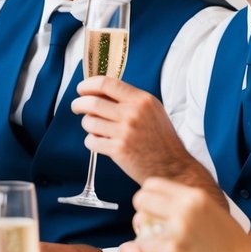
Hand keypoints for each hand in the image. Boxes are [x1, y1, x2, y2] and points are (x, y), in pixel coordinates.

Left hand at [72, 77, 214, 186]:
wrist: (173, 168)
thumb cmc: (162, 140)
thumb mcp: (153, 111)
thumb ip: (130, 100)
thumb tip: (102, 92)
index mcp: (142, 100)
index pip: (107, 83)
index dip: (88, 85)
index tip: (82, 89)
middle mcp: (133, 113)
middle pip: (92, 102)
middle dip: (79, 104)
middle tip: (77, 107)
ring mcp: (125, 132)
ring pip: (89, 122)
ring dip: (87, 124)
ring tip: (94, 128)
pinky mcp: (118, 150)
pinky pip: (91, 141)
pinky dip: (91, 141)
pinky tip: (99, 142)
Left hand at [133, 177, 247, 251]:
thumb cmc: (227, 243)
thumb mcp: (210, 211)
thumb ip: (186, 203)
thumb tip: (158, 199)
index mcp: (194, 196)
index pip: (152, 184)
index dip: (148, 197)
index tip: (153, 210)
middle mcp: (185, 208)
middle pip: (141, 199)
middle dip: (142, 213)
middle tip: (151, 227)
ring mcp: (177, 229)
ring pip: (139, 222)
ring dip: (144, 232)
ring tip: (158, 243)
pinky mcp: (171, 250)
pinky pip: (143, 244)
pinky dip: (148, 251)